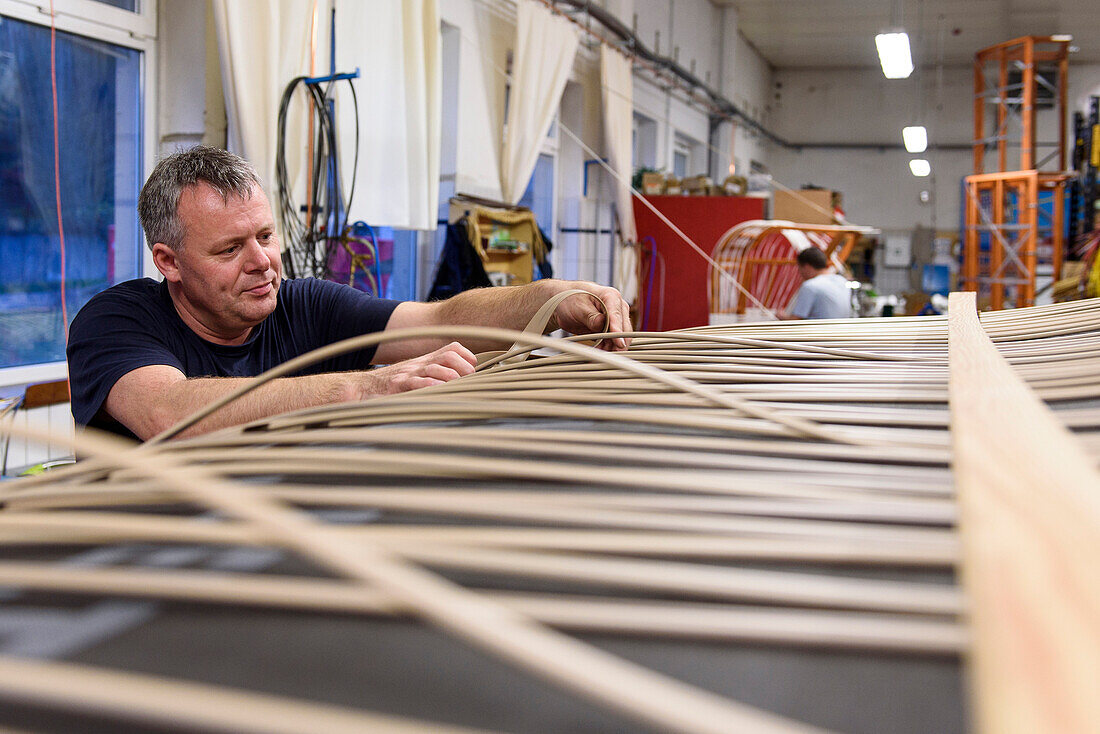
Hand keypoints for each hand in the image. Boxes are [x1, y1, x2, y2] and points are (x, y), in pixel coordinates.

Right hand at [359, 341, 476, 396]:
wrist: (365, 387)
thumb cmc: (395, 384)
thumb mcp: (418, 375)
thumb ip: (437, 374)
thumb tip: (463, 382)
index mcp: (426, 360)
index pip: (452, 348)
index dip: (466, 356)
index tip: (474, 367)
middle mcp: (420, 364)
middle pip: (448, 356)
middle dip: (463, 366)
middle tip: (470, 378)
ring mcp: (410, 374)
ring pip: (435, 368)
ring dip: (450, 376)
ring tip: (457, 383)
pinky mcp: (399, 386)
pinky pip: (417, 383)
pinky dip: (431, 386)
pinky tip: (439, 390)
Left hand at [552, 282, 632, 350]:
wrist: (563, 301)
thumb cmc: (571, 298)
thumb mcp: (578, 307)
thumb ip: (591, 316)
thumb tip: (601, 323)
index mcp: (611, 297)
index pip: (618, 316)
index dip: (619, 331)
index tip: (619, 344)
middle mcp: (617, 308)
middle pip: (624, 330)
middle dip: (617, 344)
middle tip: (606, 356)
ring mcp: (614, 319)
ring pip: (620, 338)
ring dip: (611, 349)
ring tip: (598, 355)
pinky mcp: (609, 329)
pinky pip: (612, 342)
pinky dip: (606, 349)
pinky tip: (597, 352)